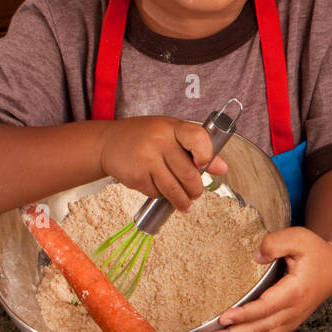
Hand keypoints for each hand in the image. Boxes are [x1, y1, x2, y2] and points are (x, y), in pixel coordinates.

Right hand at [97, 116, 226, 211]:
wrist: (108, 143)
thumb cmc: (146, 137)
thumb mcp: (172, 134)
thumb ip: (198, 148)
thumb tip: (222, 168)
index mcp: (173, 127)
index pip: (198, 138)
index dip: (207, 155)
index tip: (204, 164)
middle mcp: (159, 141)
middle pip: (188, 173)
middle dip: (196, 189)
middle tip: (196, 193)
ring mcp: (146, 159)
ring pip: (174, 189)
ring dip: (183, 201)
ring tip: (187, 204)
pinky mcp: (136, 176)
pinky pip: (157, 193)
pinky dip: (162, 196)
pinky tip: (161, 190)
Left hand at [203, 226, 331, 331]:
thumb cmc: (316, 252)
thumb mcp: (299, 238)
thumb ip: (276, 243)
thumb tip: (257, 256)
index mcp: (295, 291)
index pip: (266, 307)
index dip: (244, 315)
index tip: (224, 318)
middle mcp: (294, 311)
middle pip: (260, 328)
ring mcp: (291, 320)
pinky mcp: (288, 324)